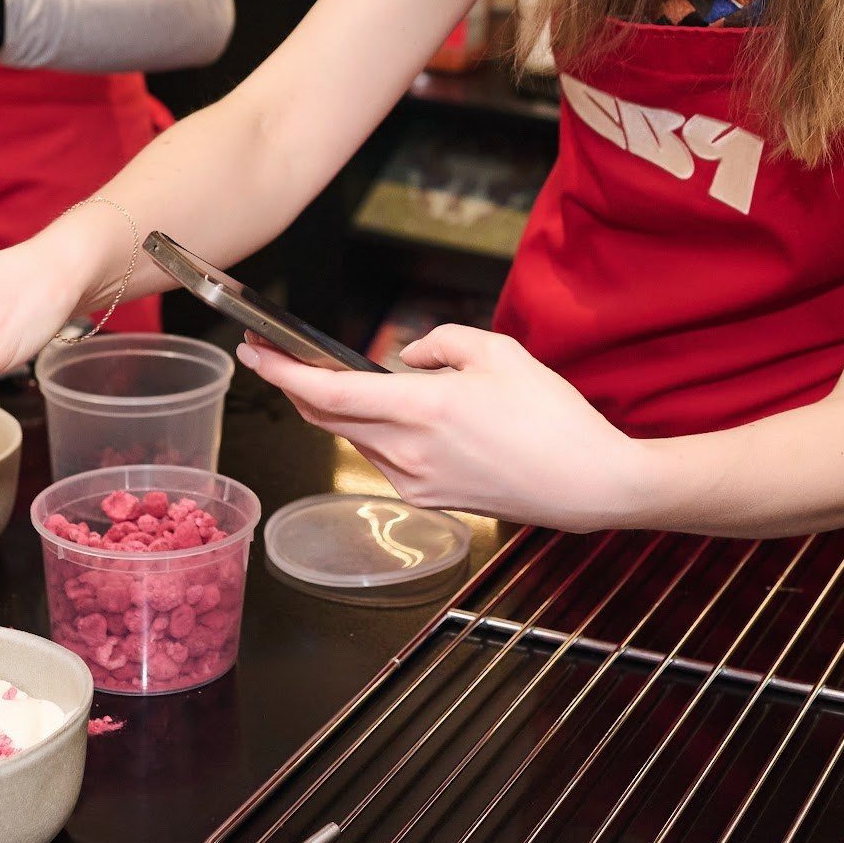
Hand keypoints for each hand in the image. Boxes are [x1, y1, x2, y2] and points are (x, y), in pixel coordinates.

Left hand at [239, 325, 650, 530]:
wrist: (588, 485)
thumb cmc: (552, 417)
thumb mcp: (499, 352)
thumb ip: (441, 342)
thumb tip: (407, 357)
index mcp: (423, 408)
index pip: (327, 393)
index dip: (281, 372)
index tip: (255, 351)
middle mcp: (408, 451)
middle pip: (327, 418)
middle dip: (297, 386)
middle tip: (279, 356)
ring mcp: (414, 482)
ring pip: (356, 437)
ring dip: (341, 410)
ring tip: (345, 379)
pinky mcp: (428, 499)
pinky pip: (384, 458)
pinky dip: (377, 432)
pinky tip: (400, 415)